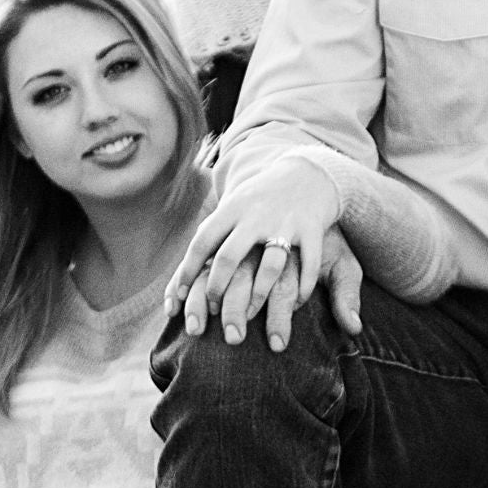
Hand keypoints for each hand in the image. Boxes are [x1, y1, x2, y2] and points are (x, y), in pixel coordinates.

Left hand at [165, 151, 348, 347]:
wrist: (307, 174)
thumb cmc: (259, 202)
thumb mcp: (231, 210)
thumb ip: (207, 241)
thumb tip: (174, 289)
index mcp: (232, 209)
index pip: (202, 241)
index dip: (189, 271)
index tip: (181, 297)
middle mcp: (256, 215)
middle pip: (230, 257)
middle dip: (218, 288)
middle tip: (214, 309)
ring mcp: (286, 222)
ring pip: (270, 266)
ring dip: (258, 295)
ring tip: (251, 313)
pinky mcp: (312, 229)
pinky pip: (308, 265)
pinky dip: (303, 288)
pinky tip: (296, 303)